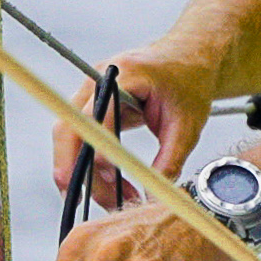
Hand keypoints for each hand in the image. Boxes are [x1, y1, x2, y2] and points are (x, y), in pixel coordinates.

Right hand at [49, 51, 212, 211]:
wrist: (189, 58)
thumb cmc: (189, 82)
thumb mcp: (187, 125)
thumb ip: (169, 160)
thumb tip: (153, 197)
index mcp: (124, 75)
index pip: (95, 115)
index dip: (92, 149)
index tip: (96, 181)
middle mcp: (99, 79)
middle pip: (70, 129)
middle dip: (78, 171)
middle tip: (98, 203)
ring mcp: (91, 90)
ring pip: (71, 139)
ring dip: (89, 173)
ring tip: (120, 198)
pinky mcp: (92, 104)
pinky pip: (81, 139)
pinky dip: (94, 165)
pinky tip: (114, 185)